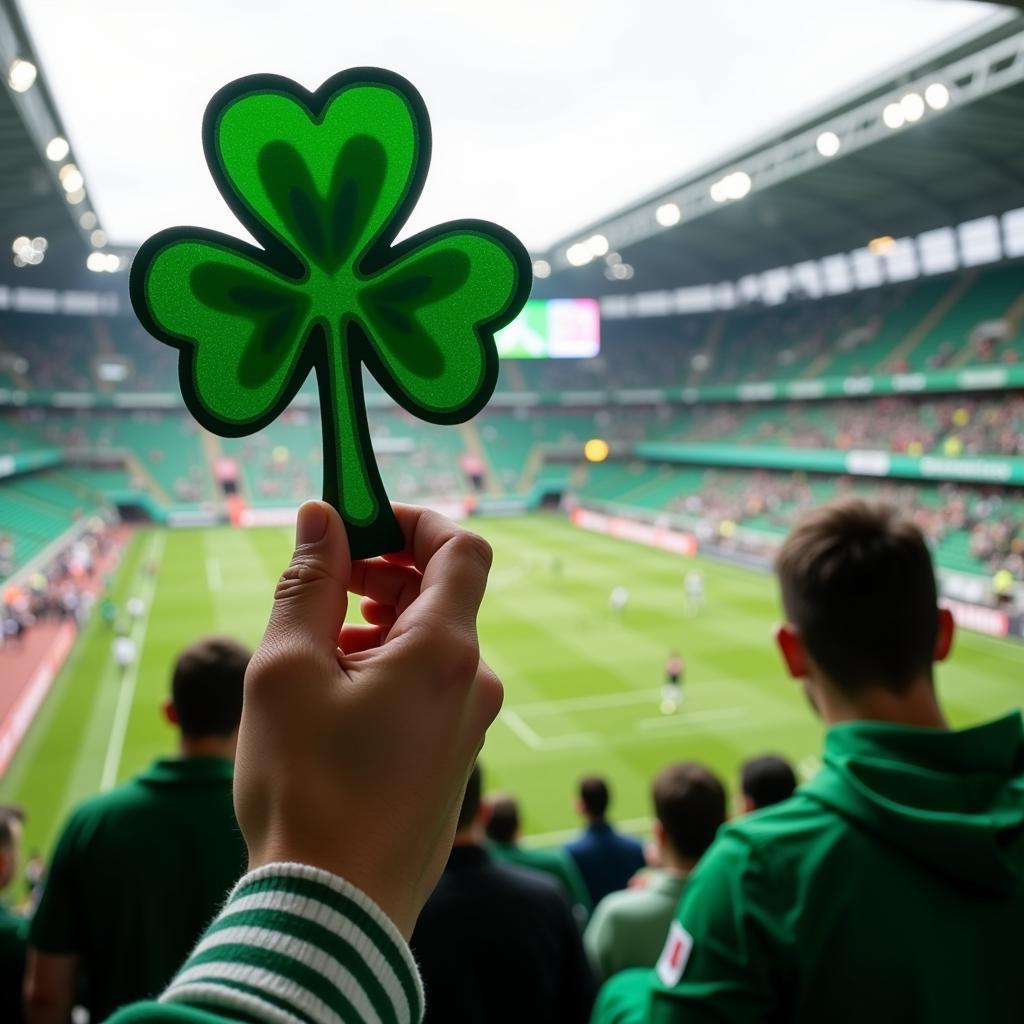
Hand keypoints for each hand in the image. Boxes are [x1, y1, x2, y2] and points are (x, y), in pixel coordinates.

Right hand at [234, 500, 502, 936]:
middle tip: (322, 583)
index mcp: (445, 651)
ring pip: (429, 644)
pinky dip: (388, 669)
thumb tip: (321, 517)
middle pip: (442, 594)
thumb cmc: (305, 788)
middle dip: (383, 573)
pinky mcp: (452, 758)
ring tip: (317, 651)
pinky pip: (428, 688)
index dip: (411, 521)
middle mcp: (473, 683)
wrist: (334, 913)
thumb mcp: (288, 670)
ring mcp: (468, 725)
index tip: (357, 523)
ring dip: (378, 625)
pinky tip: (336, 698)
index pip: (461, 547)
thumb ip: (309, 583)